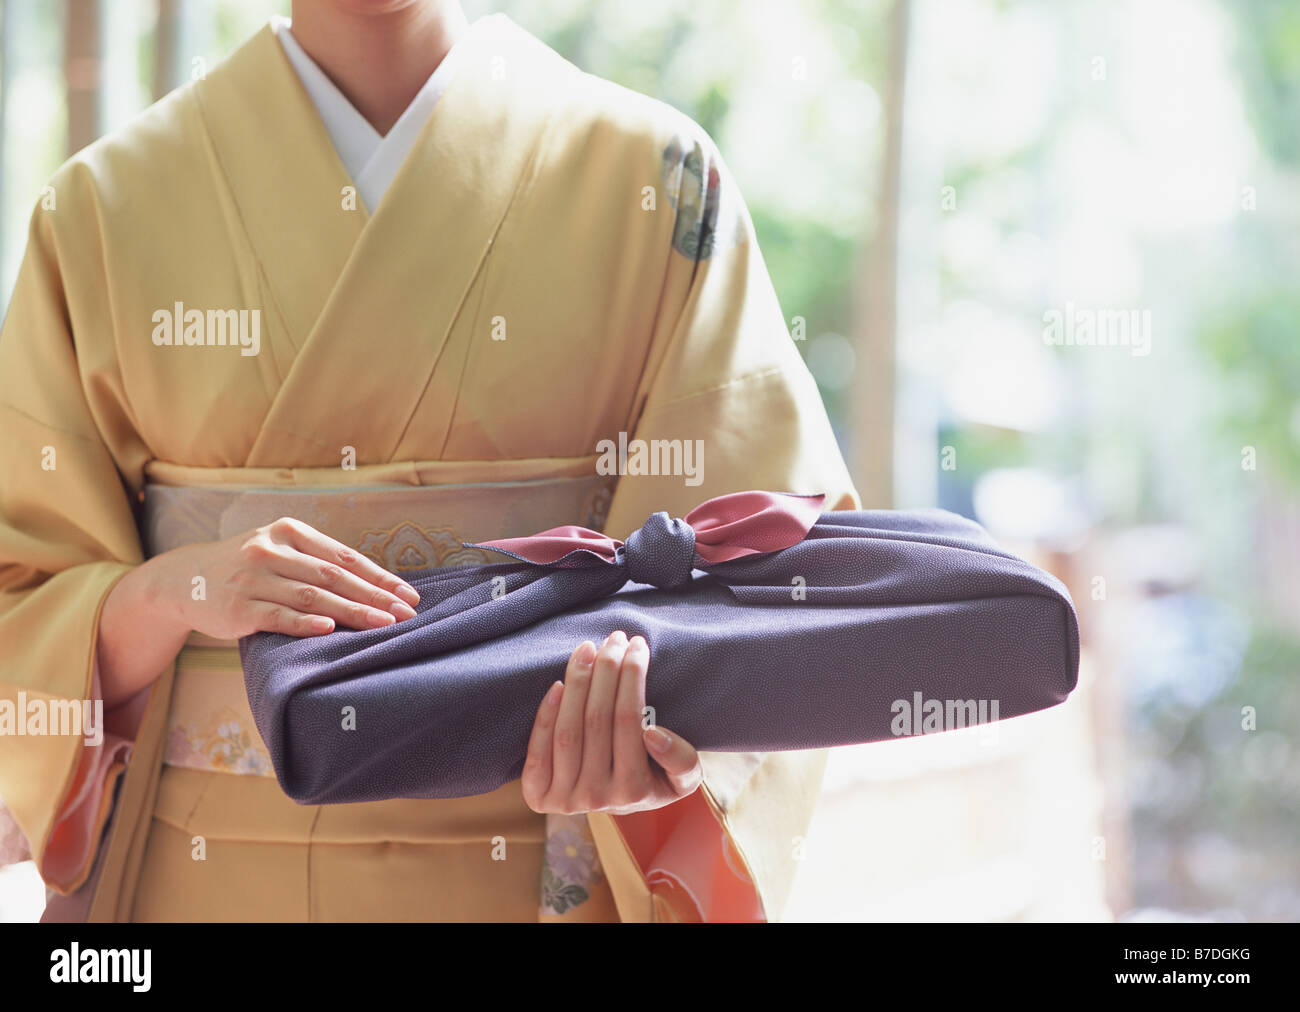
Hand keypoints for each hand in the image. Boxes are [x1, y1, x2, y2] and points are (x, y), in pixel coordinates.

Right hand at [163, 516, 420, 639]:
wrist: (185, 580)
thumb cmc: (247, 568)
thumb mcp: (279, 551)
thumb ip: (317, 562)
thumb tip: (375, 585)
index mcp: (289, 532)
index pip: (345, 557)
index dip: (379, 577)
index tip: (408, 594)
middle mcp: (271, 551)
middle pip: (334, 576)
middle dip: (374, 596)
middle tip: (405, 612)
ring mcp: (252, 579)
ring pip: (311, 596)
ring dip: (351, 611)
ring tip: (382, 624)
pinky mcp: (237, 607)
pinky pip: (278, 616)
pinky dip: (305, 622)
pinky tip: (329, 629)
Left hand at [521, 631, 702, 814]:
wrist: (620, 804)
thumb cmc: (655, 777)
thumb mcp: (684, 776)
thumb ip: (682, 760)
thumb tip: (653, 734)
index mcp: (634, 793)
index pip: (629, 722)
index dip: (632, 678)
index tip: (638, 645)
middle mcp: (596, 799)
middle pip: (596, 721)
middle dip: (606, 671)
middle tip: (614, 638)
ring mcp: (563, 799)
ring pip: (567, 731)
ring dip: (577, 683)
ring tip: (588, 648)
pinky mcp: (537, 795)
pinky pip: (538, 751)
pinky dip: (545, 715)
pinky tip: (559, 683)